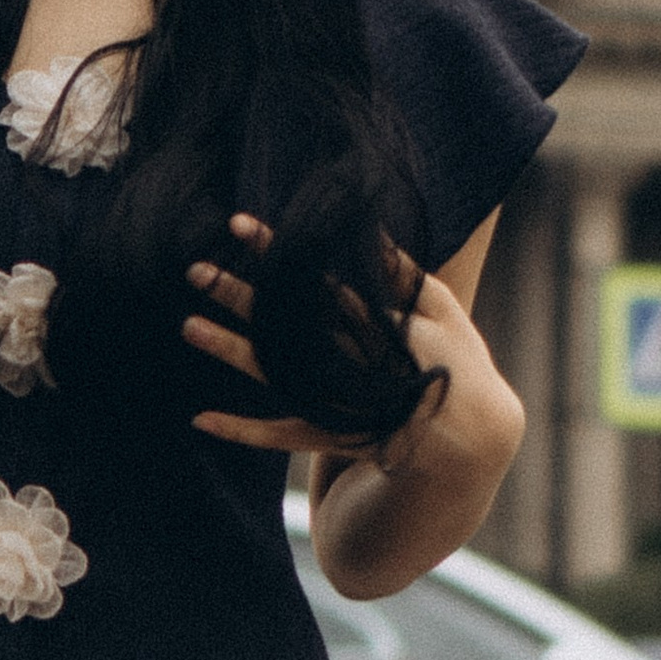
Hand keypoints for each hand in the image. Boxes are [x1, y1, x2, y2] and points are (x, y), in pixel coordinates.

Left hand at [182, 214, 454, 455]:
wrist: (473, 435)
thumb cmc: (457, 359)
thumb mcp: (439, 306)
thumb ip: (401, 271)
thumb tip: (369, 228)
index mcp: (371, 322)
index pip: (310, 278)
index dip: (274, 250)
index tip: (237, 224)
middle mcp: (347, 357)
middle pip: (282, 320)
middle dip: (238, 293)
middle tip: (194, 269)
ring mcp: (337, 397)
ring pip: (274, 372)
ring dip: (230, 350)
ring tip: (187, 326)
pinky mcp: (332, 434)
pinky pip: (281, 434)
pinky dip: (242, 430)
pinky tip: (200, 419)